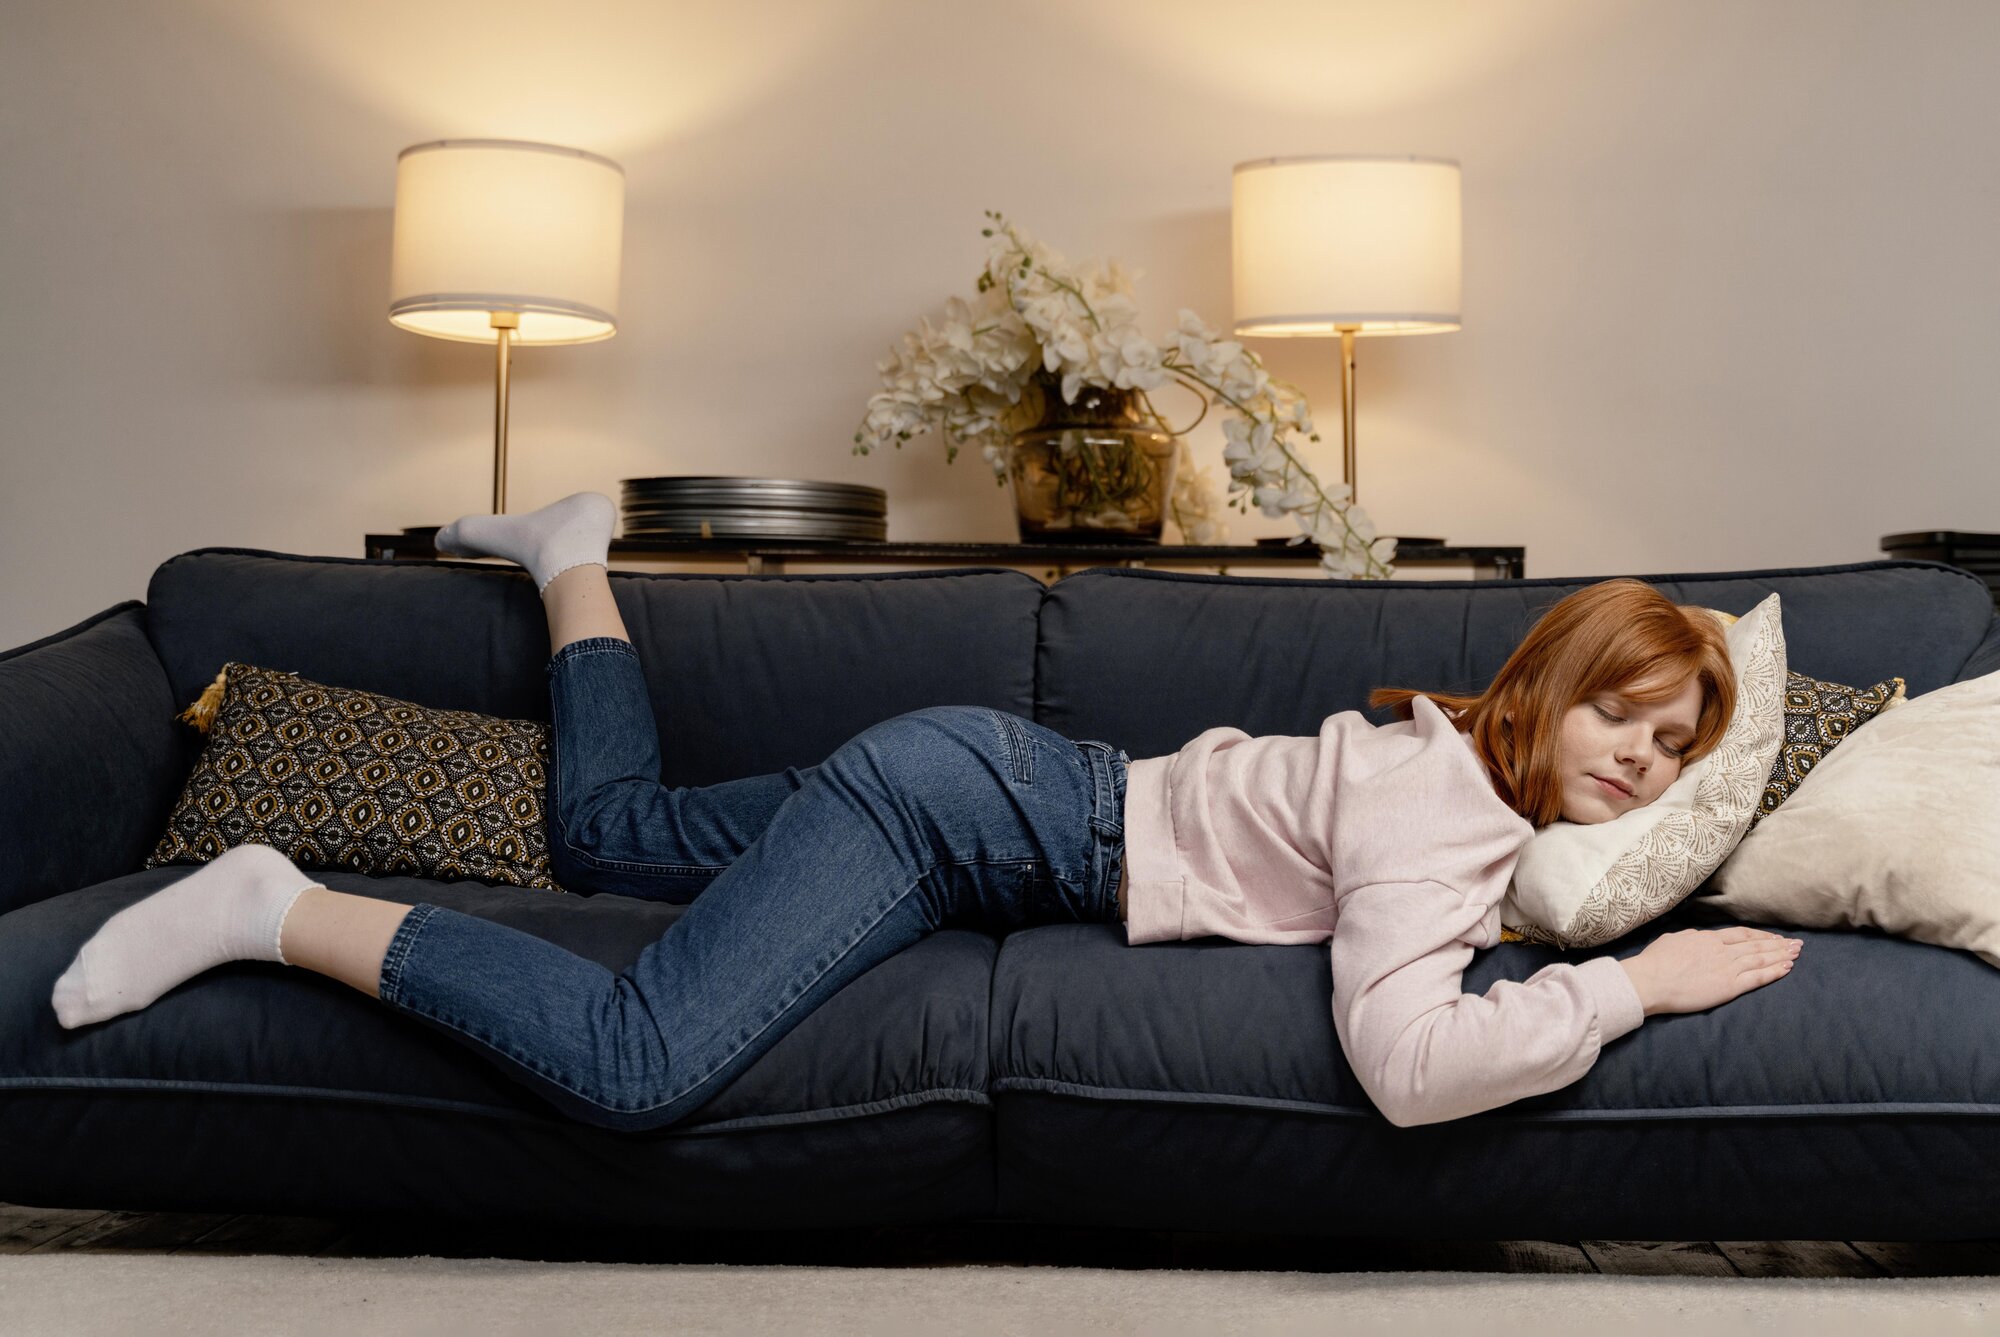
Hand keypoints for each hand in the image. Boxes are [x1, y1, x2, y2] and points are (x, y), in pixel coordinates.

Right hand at [1617, 926, 1800, 1017]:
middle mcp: (1722, 950)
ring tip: (1797, 954)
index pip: (1741, 934)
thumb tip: (1697, 937)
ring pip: (1761, 959)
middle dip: (1778, 945)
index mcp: (1708, 938)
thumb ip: (1689, 938)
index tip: (1773, 937)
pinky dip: (1774, 972)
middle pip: (1756, 945)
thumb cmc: (1655, 962)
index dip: (1760, 935)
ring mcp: (1727, 968)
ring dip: (1781, 956)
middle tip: (1796, 944)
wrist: (1650, 980)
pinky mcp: (1729, 986)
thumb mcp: (1672, 940)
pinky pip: (1757, 978)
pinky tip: (1787, 968)